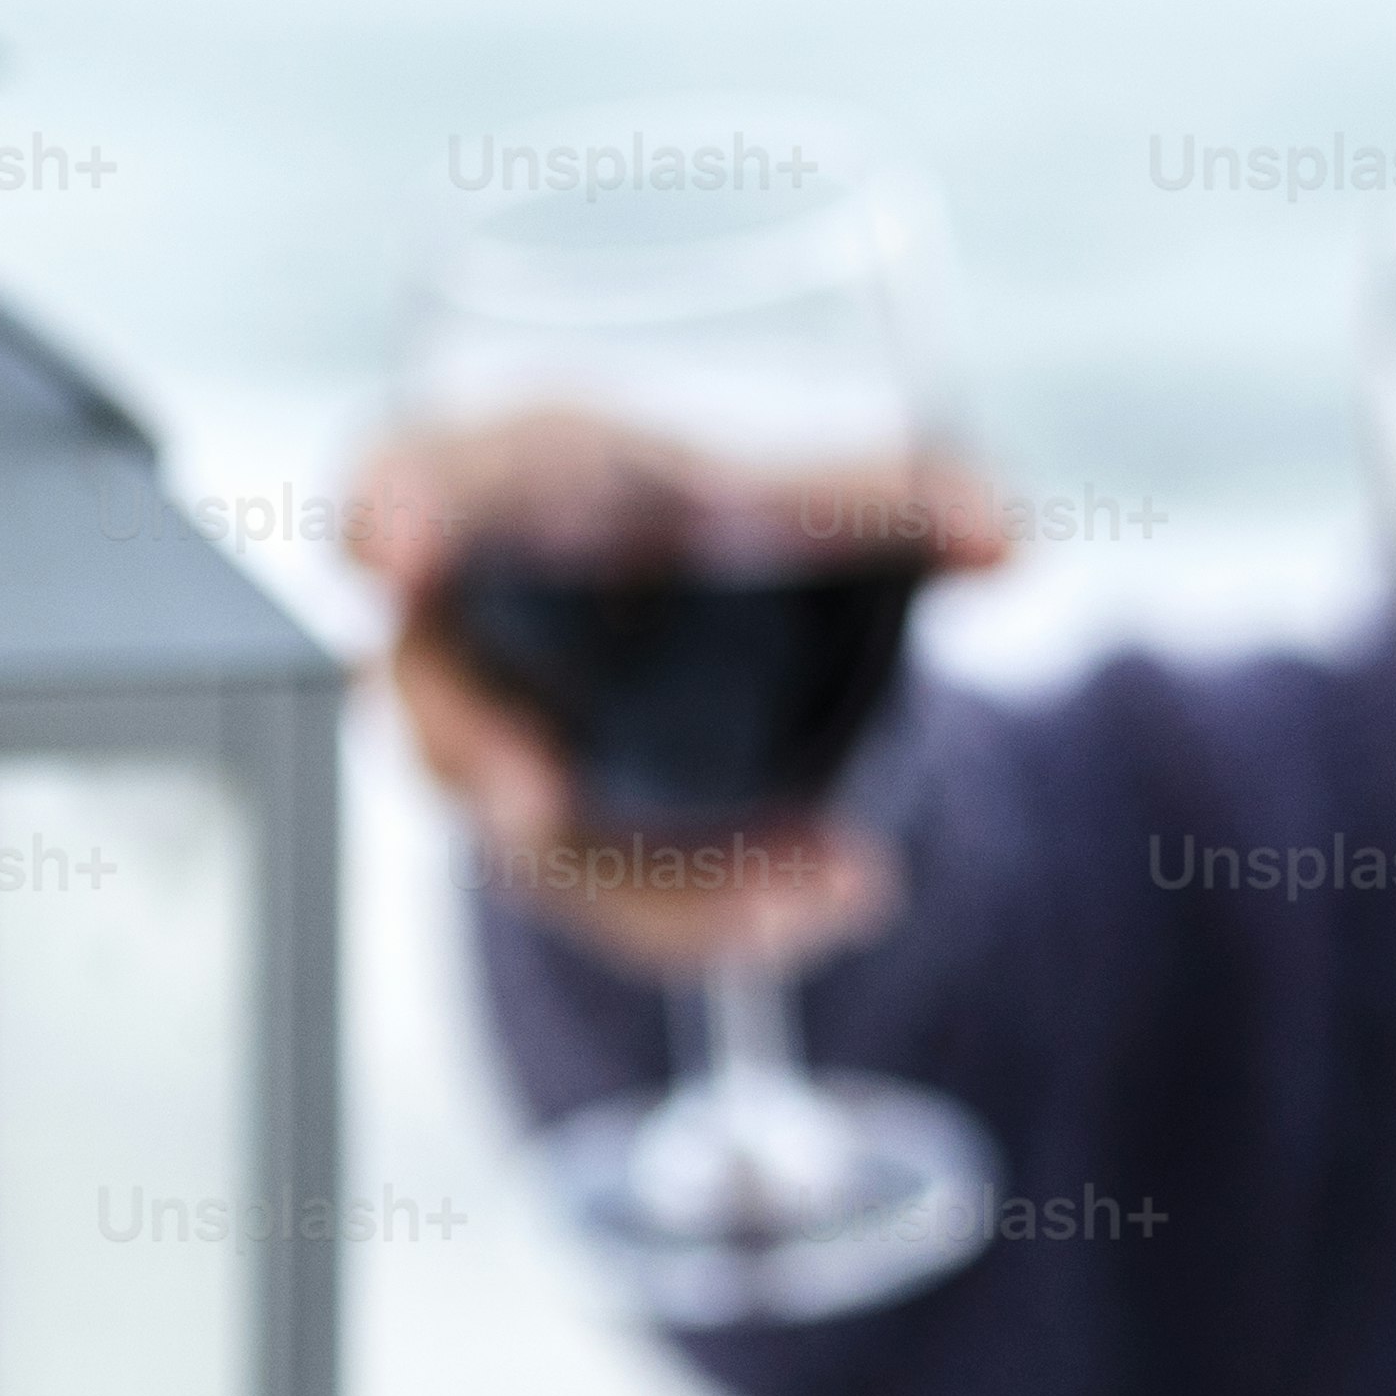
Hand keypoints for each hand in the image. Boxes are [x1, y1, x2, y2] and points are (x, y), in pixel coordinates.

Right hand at [346, 410, 1009, 977]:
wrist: (703, 618)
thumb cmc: (699, 513)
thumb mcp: (798, 493)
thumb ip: (898, 501)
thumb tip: (1008, 541)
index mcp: (507, 488)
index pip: (405, 483)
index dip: (387, 512)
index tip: (396, 546)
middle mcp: (471, 631)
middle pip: (428, 694)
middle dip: (472, 751)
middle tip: (533, 801)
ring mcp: (503, 755)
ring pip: (538, 838)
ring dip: (665, 877)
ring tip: (814, 889)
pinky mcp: (563, 853)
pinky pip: (621, 902)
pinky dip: (721, 913)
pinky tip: (835, 897)